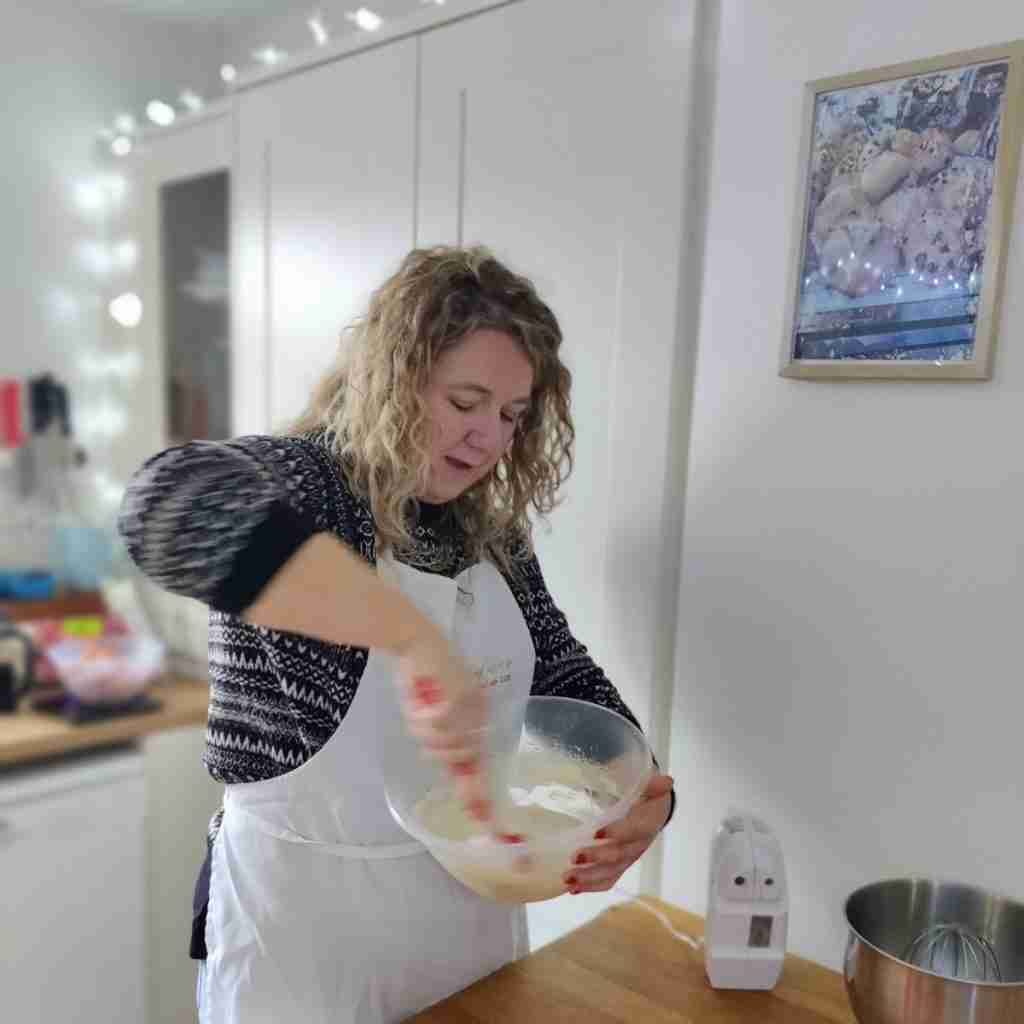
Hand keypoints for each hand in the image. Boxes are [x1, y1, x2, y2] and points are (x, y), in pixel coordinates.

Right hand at [397, 624, 492, 824]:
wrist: (413, 641)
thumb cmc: (419, 677)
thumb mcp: (430, 714)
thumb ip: (443, 742)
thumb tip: (454, 773)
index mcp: (479, 715)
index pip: (481, 763)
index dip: (478, 794)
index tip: (482, 822)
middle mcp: (481, 712)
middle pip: (460, 758)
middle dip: (436, 748)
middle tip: (421, 720)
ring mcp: (473, 706)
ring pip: (446, 745)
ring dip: (425, 732)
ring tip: (419, 705)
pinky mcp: (460, 698)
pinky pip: (437, 728)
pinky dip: (422, 719)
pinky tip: (420, 698)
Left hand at [561, 774, 673, 893]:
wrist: (652, 813)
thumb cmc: (644, 798)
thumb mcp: (648, 787)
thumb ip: (651, 785)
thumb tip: (667, 781)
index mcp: (646, 825)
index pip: (635, 831)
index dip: (618, 832)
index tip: (597, 832)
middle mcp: (638, 846)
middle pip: (619, 856)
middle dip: (596, 858)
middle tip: (574, 856)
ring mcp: (628, 860)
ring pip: (610, 873)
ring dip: (588, 877)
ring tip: (567, 877)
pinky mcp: (619, 868)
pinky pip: (607, 881)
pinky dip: (590, 887)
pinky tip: (572, 889)